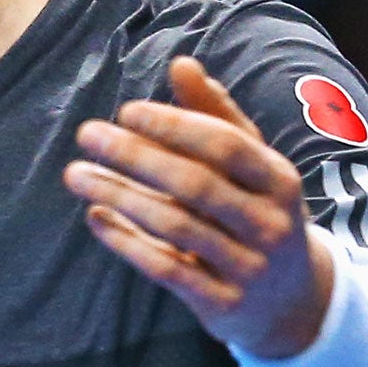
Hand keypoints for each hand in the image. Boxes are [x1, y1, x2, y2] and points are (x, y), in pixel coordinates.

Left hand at [61, 55, 334, 359]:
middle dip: (136, 155)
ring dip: (119, 195)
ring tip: (75, 173)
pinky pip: (166, 269)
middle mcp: (269, 224)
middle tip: (87, 134)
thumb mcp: (253, 167)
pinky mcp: (222, 303)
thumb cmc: (259, 213)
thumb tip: (181, 63)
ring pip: (174, 227)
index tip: (126, 111)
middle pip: (195, 184)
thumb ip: (217, 116)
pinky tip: (94, 218)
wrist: (292, 302)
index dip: (174, 126)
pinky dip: (126, 242)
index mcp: (279, 180)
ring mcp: (248, 267)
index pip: (225, 145)